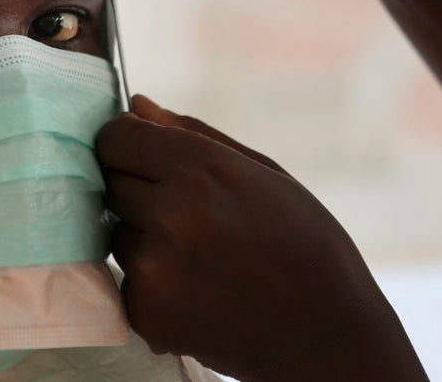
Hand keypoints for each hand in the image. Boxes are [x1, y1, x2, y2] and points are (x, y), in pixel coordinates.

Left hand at [96, 94, 427, 381]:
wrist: (330, 337)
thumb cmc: (306, 245)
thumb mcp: (263, 174)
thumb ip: (190, 134)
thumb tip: (136, 106)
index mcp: (199, 168)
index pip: (114, 139)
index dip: (125, 144)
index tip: (141, 154)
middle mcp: (171, 213)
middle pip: (111, 184)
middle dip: (139, 192)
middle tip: (189, 215)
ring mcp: (155, 267)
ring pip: (118, 234)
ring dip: (145, 240)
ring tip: (201, 257)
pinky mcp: (146, 313)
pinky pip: (126, 282)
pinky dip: (151, 285)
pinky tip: (198, 290)